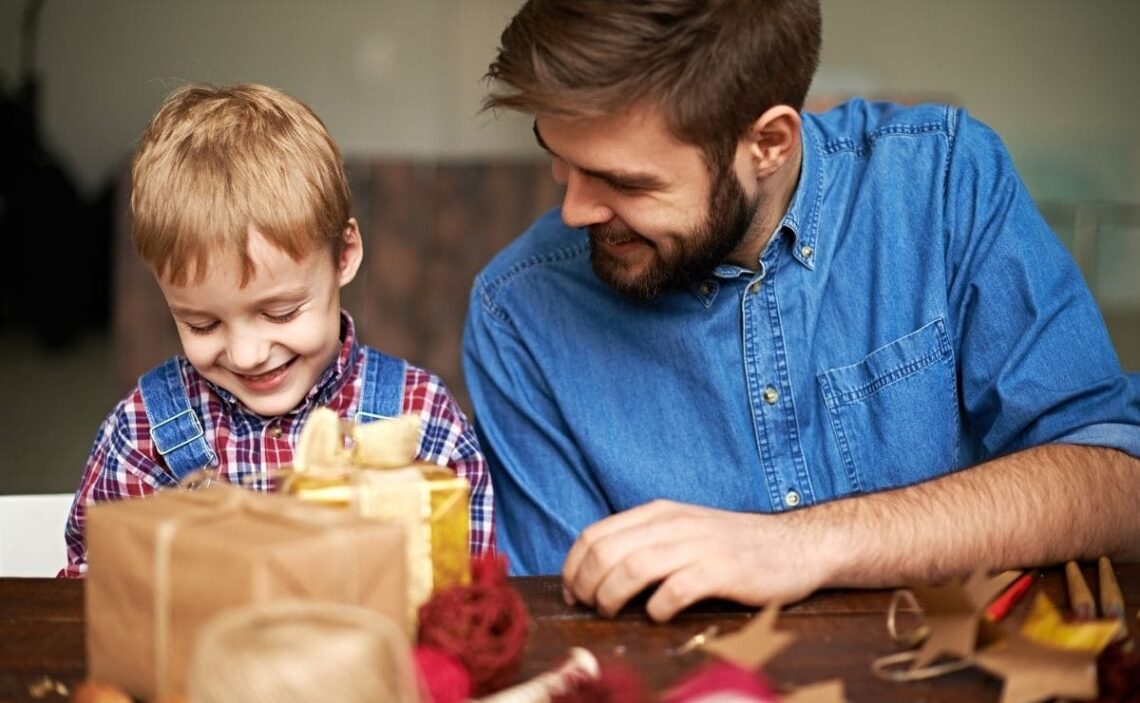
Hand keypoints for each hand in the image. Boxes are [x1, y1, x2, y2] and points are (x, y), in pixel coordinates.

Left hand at [561, 499, 826, 621]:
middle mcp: (675, 524)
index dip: (574, 566)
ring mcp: (699, 545)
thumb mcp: (685, 530)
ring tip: (612, 612)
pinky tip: (658, 614)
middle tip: (589, 607)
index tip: (572, 592)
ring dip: (612, 595)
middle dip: (587, 583)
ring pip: (633, 567)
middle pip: (607, 551)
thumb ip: (647, 541)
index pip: (596, 534)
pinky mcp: (723, 570)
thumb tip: (598, 571)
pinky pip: (676, 589)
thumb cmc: (735, 546)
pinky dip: (658, 606)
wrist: (797, 544)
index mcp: (660, 513)